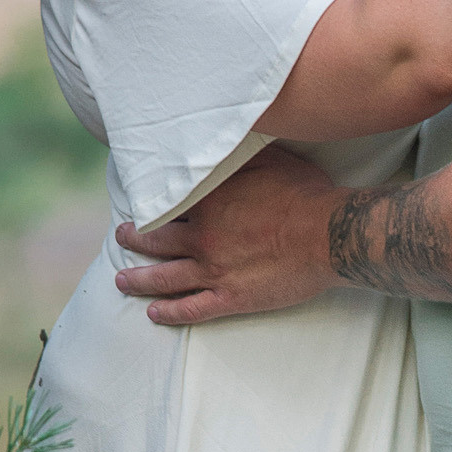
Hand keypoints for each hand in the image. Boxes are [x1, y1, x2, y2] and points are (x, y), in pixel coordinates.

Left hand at [113, 146, 336, 324]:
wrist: (329, 235)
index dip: (150, 203)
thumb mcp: (270, 159)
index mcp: (209, 201)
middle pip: (156, 239)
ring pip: (164, 277)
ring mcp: (213, 270)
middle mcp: (202, 235)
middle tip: (122, 237)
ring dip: (139, 279)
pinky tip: (155, 314)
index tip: (138, 201)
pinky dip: (170, 313)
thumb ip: (239, 153)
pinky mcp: (231, 298)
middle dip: (134, 238)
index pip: (167, 202)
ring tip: (122, 280)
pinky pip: (192, 308)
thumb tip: (224, 137)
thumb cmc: (306, 194)